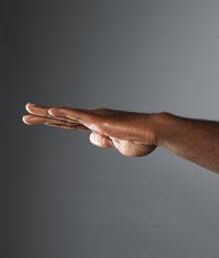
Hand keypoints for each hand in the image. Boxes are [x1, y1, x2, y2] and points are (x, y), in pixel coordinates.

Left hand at [22, 103, 159, 156]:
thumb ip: (105, 142)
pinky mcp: (100, 120)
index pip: (72, 124)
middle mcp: (95, 119)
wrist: (154, 133)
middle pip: (65, 118)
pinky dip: (64, 113)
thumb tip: (92, 137)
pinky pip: (78, 116)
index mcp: (100, 126)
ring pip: (66, 115)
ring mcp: (96, 118)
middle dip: (44, 116)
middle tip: (26, 113)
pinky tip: (51, 111)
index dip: (57, 122)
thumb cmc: (142, 140)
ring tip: (28, 110)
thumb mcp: (120, 147)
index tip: (43, 118)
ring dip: (46, 113)